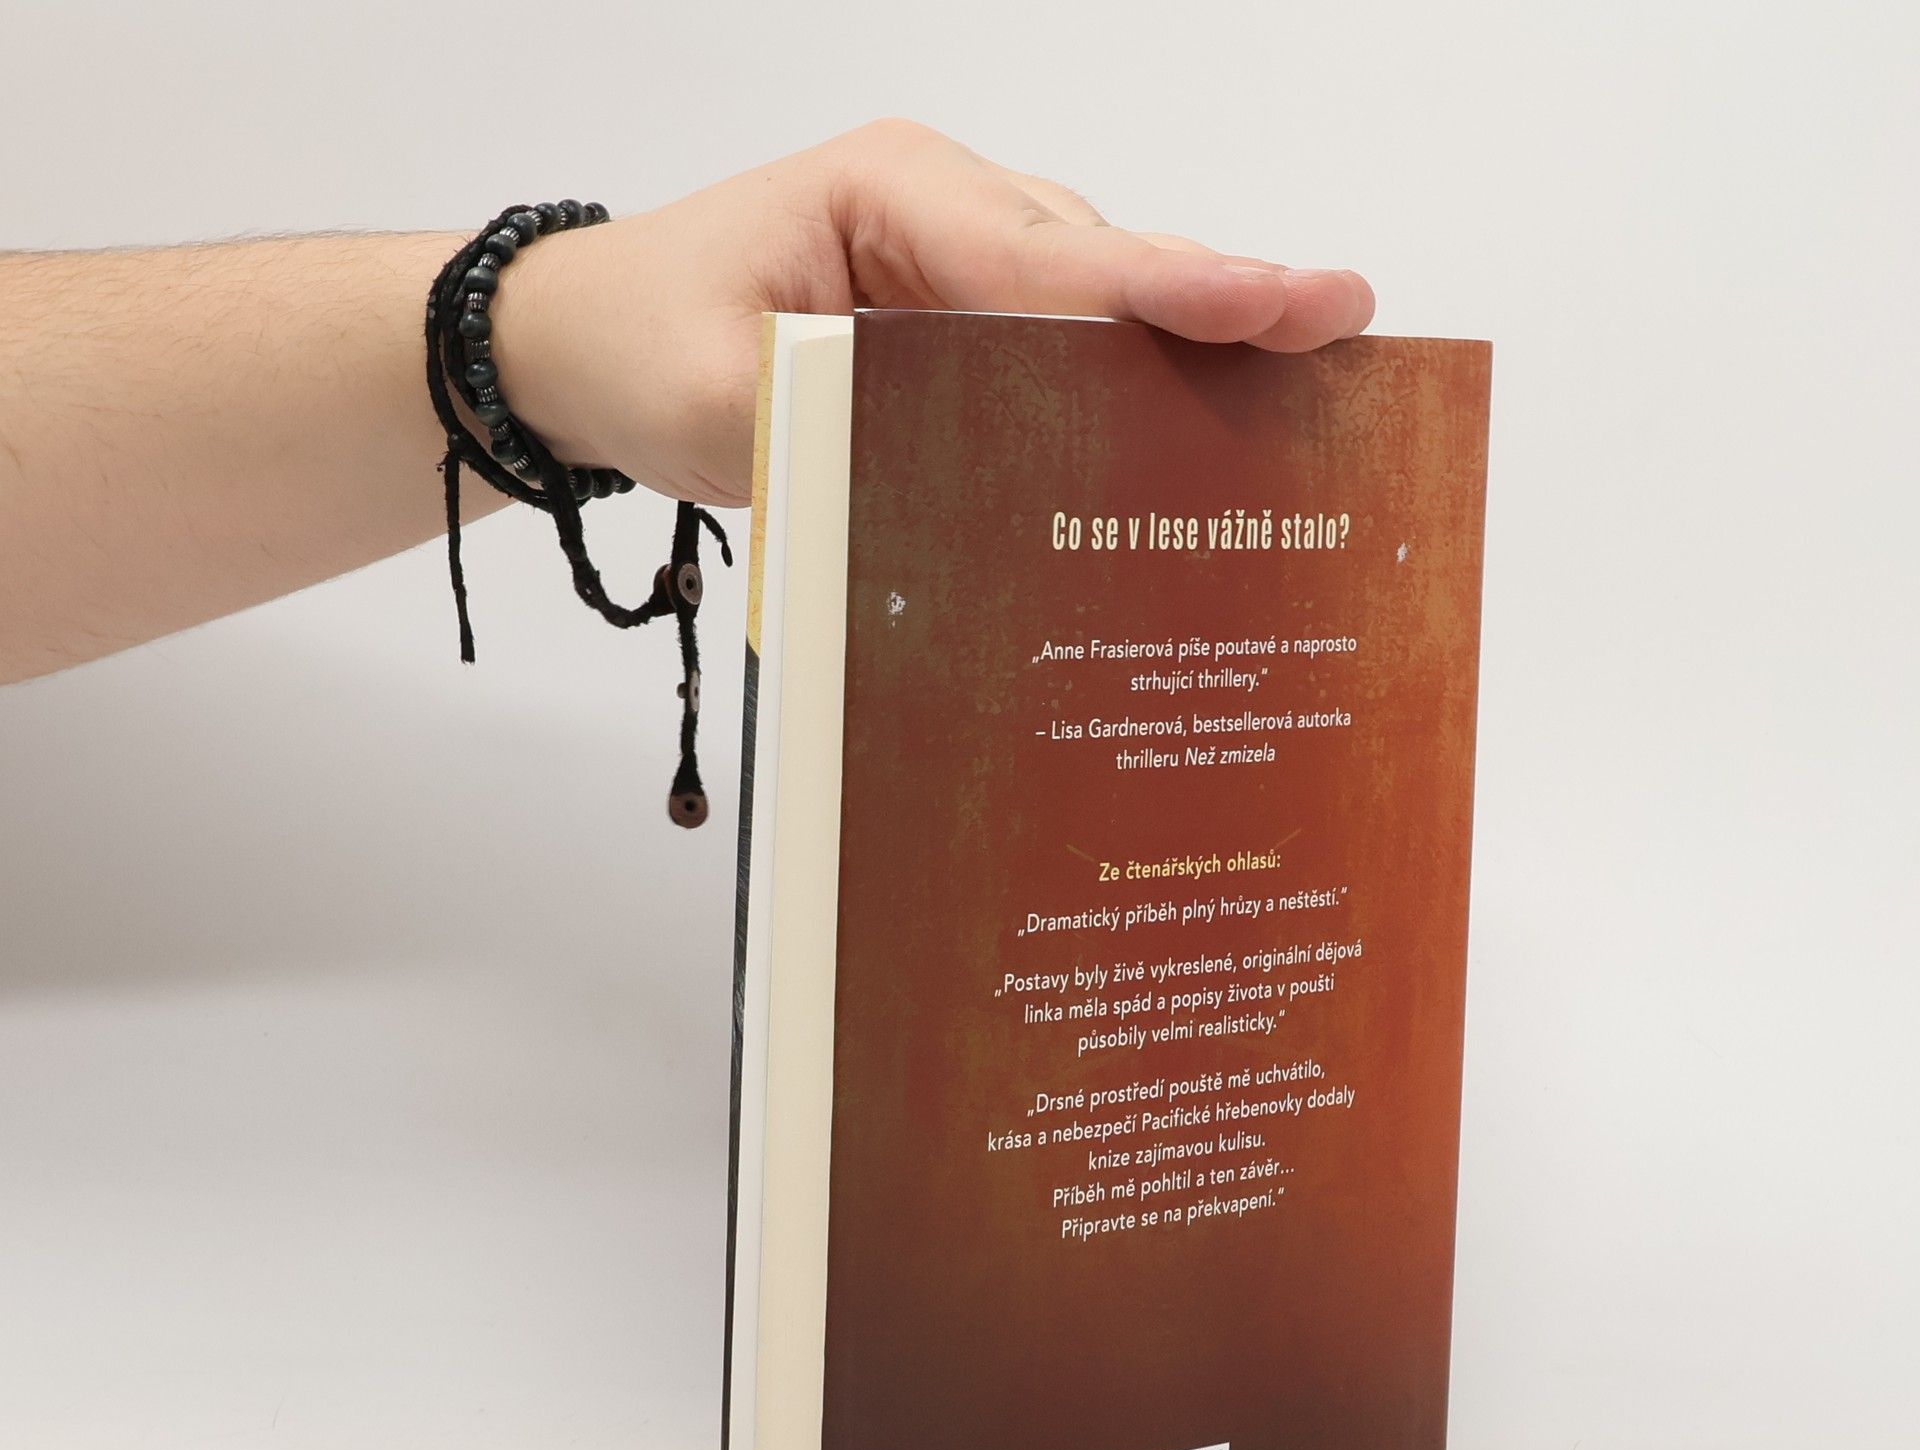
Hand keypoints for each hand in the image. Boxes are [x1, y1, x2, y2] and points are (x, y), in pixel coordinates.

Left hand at [494, 120, 1375, 507]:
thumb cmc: (640, 343)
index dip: (1167, 291)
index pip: (1050, 255)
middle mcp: (943, 207)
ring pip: (1099, 294)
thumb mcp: (721, 402)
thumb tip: (957, 486)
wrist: (583, 343)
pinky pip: (1062, 335)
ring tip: (1307, 369)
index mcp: (890, 194)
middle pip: (1104, 261)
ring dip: (1189, 339)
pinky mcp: (956, 312)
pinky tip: (1199, 414)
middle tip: (1341, 321)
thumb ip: (842, 433)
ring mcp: (956, 256)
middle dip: (1221, 297)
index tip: (1277, 304)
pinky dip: (1129, 372)